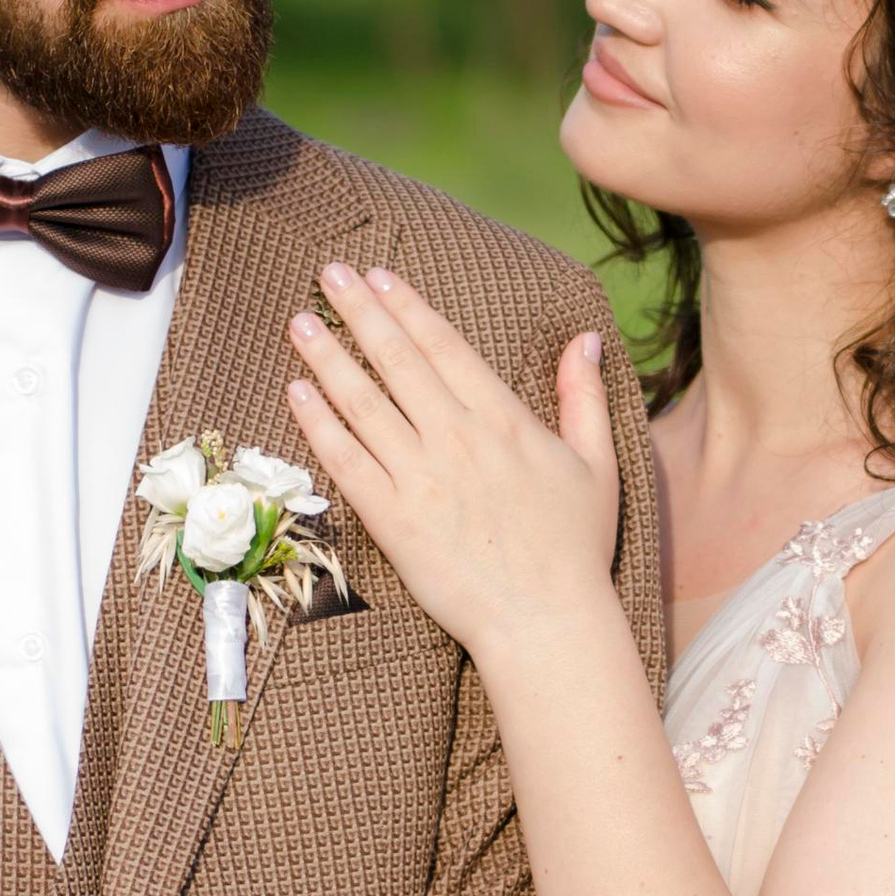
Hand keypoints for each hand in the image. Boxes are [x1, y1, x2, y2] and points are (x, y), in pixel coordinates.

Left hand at [285, 267, 620, 661]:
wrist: (547, 621)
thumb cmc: (575, 549)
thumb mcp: (597, 465)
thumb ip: (584, 398)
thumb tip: (585, 338)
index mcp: (504, 419)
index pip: (445, 347)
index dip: (408, 307)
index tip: (379, 277)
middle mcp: (457, 438)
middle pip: (397, 361)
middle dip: (359, 312)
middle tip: (328, 274)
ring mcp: (421, 478)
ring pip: (363, 403)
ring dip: (327, 358)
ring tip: (299, 323)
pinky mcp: (394, 520)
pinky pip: (347, 461)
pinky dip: (319, 424)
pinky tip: (297, 392)